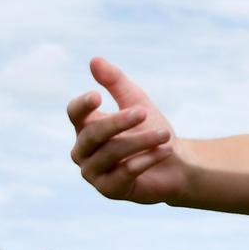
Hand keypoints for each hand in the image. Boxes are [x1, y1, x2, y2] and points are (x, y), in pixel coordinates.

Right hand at [68, 57, 186, 204]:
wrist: (173, 163)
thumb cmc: (149, 129)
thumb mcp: (136, 101)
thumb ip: (115, 82)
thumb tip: (94, 60)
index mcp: (85, 127)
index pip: (74, 113)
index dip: (83, 105)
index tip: (98, 95)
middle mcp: (83, 151)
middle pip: (92, 134)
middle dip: (119, 122)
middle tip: (143, 111)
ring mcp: (93, 173)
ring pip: (111, 153)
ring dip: (140, 141)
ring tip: (165, 134)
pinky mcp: (109, 190)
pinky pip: (125, 172)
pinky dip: (146, 160)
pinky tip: (165, 150)